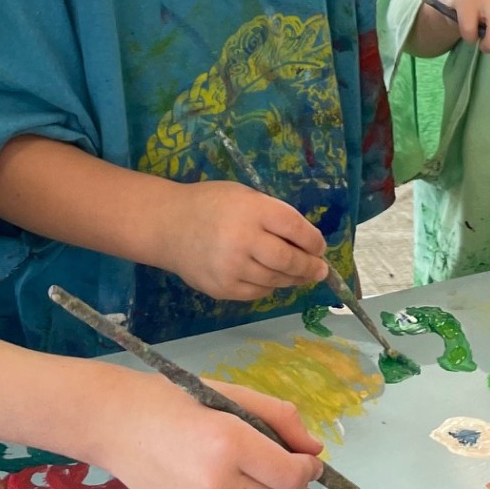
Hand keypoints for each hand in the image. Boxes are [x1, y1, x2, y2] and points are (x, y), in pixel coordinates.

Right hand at [96, 372, 321, 488]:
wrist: (113, 423)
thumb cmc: (170, 399)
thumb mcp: (228, 394)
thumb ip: (277, 417)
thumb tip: (314, 449)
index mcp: (228, 443)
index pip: (290, 476)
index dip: (307, 468)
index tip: (308, 460)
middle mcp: (216, 484)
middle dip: (287, 484)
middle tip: (277, 464)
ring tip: (250, 472)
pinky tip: (227, 481)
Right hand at [162, 180, 327, 299]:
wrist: (168, 225)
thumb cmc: (211, 204)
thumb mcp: (244, 196)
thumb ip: (272, 215)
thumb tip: (305, 241)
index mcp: (252, 210)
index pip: (295, 228)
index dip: (313, 241)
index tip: (320, 247)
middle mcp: (243, 239)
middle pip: (288, 260)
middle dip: (310, 267)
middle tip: (321, 270)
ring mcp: (232, 267)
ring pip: (276, 280)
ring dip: (293, 279)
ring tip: (300, 275)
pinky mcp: (223, 288)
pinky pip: (257, 292)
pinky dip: (269, 286)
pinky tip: (271, 278)